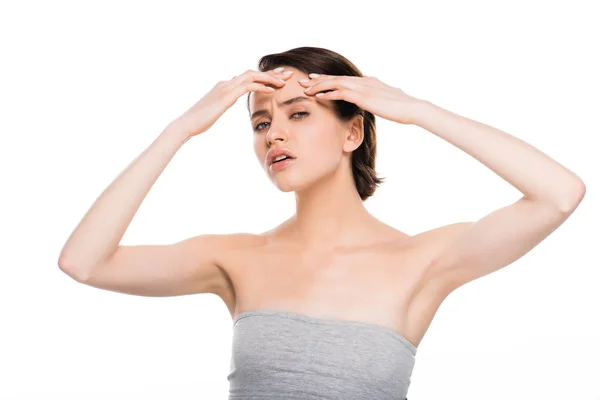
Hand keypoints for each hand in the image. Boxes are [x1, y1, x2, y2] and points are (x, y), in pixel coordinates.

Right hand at [172, 67, 294, 137]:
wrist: (186, 124)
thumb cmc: (199, 122)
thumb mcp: (215, 110)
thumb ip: (224, 104)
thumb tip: (228, 102)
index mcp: (225, 87)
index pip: (248, 77)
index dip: (265, 77)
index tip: (279, 79)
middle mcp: (226, 83)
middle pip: (253, 72)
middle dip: (272, 73)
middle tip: (288, 75)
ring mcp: (225, 87)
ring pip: (252, 76)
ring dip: (270, 78)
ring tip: (284, 81)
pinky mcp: (226, 95)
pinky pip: (247, 86)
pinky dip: (261, 86)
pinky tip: (272, 90)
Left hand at [299, 73, 424, 124]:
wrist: (412, 108)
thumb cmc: (403, 107)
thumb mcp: (388, 100)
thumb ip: (378, 98)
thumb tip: (376, 100)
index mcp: (369, 82)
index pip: (344, 79)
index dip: (328, 79)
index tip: (315, 80)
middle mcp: (364, 81)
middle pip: (336, 78)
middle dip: (318, 80)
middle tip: (302, 80)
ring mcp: (363, 88)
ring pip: (335, 84)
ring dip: (319, 86)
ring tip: (305, 88)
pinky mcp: (363, 97)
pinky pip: (341, 94)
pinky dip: (328, 94)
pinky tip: (317, 96)